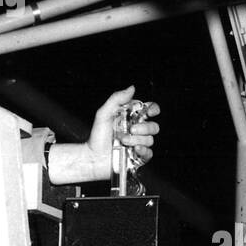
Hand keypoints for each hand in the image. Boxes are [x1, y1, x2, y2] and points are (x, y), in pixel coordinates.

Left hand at [46, 86, 161, 184]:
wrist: (93, 157)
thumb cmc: (97, 136)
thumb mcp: (103, 114)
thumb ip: (117, 99)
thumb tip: (132, 88)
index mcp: (131, 118)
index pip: (149, 111)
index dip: (153, 109)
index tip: (151, 111)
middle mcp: (136, 130)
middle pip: (153, 126)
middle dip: (144, 127)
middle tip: (131, 129)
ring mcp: (138, 143)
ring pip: (150, 140)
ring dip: (137, 139)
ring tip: (123, 141)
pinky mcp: (138, 157)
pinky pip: (149, 153)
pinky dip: (143, 150)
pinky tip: (134, 149)